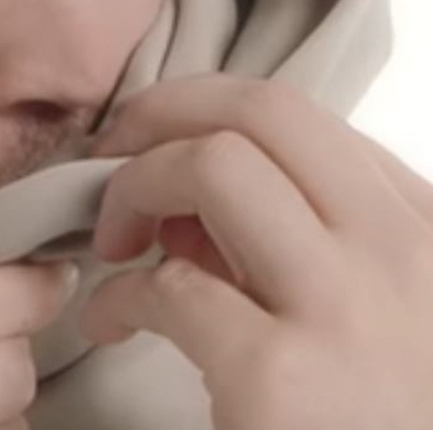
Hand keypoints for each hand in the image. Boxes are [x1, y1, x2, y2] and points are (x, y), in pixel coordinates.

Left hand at [79, 75, 432, 429]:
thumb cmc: (359, 417)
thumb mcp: (356, 319)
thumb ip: (296, 247)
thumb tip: (185, 202)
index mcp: (429, 237)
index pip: (309, 120)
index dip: (209, 117)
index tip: (157, 149)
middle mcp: (411, 258)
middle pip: (265, 109)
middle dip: (161, 115)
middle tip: (109, 159)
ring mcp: (356, 313)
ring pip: (217, 162)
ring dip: (134, 188)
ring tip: (111, 246)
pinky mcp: (287, 380)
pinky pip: (170, 282)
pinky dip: (116, 295)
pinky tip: (111, 327)